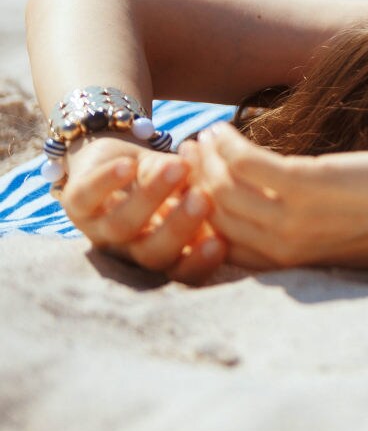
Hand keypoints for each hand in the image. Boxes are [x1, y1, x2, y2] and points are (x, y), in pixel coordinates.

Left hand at [57, 135, 226, 283]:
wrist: (118, 161)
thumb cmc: (166, 180)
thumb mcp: (191, 186)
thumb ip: (206, 192)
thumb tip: (229, 191)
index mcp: (165, 253)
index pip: (183, 270)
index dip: (200, 262)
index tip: (222, 242)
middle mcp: (131, 249)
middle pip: (153, 254)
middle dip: (179, 228)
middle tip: (203, 200)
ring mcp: (100, 229)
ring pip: (122, 225)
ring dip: (151, 197)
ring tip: (179, 168)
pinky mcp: (75, 202)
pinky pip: (87, 196)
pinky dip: (107, 181)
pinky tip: (129, 165)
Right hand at [184, 124, 367, 270]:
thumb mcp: (344, 249)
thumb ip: (304, 247)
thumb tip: (272, 231)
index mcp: (291, 268)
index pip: (224, 248)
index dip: (200, 218)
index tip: (189, 192)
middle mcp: (284, 248)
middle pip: (217, 215)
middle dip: (194, 184)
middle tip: (187, 157)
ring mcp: (291, 219)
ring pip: (224, 188)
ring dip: (205, 161)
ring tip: (201, 140)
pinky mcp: (305, 184)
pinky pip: (246, 162)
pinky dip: (227, 145)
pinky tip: (222, 130)